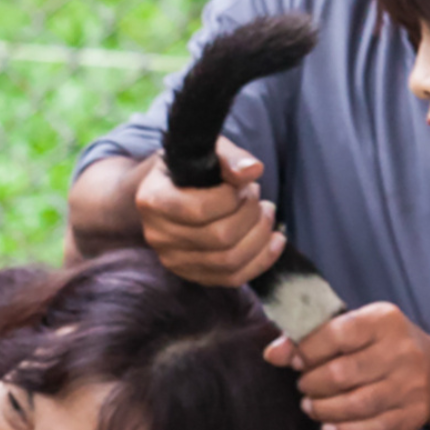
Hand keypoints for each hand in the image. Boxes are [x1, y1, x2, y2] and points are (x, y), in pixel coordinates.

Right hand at [136, 141, 282, 286]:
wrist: (171, 191)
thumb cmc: (193, 168)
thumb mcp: (208, 151)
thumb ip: (230, 157)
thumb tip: (253, 170)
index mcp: (153, 200)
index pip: (200, 210)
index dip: (232, 198)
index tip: (241, 184)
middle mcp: (158, 235)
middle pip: (220, 238)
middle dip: (250, 214)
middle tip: (256, 195)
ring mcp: (173, 260)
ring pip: (229, 261)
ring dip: (260, 235)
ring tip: (266, 212)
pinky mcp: (192, 275)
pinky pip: (233, 278)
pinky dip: (262, 259)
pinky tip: (276, 240)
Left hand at [266, 303, 429, 429]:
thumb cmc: (383, 346)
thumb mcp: (355, 329)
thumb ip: (313, 337)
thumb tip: (272, 354)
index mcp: (384, 321)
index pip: (336, 334)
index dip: (308, 351)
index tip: (296, 362)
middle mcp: (402, 351)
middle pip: (342, 374)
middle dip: (312, 384)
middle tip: (305, 387)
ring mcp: (411, 385)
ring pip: (355, 405)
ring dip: (324, 410)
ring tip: (312, 406)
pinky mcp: (413, 415)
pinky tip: (330, 427)